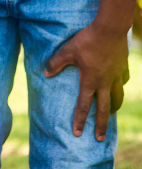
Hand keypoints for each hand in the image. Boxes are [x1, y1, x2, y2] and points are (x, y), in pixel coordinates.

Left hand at [45, 21, 129, 139]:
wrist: (110, 29)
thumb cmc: (87, 40)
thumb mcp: (68, 50)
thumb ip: (56, 63)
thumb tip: (45, 73)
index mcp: (90, 81)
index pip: (83, 105)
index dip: (79, 120)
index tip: (77, 134)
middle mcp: (105, 83)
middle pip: (103, 109)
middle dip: (100, 125)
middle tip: (99, 139)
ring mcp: (116, 76)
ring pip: (116, 98)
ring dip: (113, 108)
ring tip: (111, 114)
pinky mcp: (123, 68)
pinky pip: (123, 82)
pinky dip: (120, 87)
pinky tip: (119, 87)